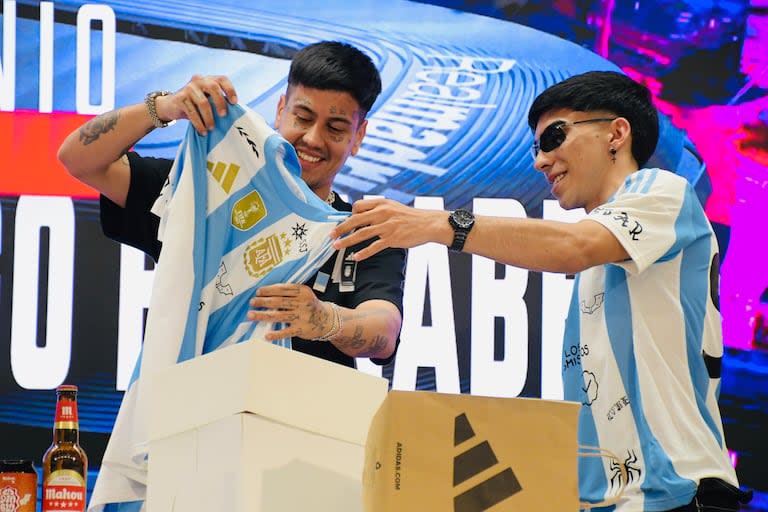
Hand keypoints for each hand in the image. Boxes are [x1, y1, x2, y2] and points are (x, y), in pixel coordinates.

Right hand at [154, 75, 237, 134]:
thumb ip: (219, 103)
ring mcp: (188, 88)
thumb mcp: (208, 101)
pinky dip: (199, 123)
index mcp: (209, 80)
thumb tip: (237, 115)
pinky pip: (192, 111)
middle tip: (223, 116)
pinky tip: (202, 132)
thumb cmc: (196, 106)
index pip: (222, 79)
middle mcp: (199, 80)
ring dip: (209, 118)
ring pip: (203, 102)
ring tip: (211, 129)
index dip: (230, 90)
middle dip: (220, 102)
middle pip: (213, 87)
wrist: (171, 106)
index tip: (234, 103)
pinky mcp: (180, 98)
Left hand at [247, 283, 331, 340]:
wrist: (327, 320)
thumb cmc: (310, 305)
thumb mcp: (304, 294)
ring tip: (251, 315)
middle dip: (263, 302)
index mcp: (303, 291)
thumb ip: (289, 293)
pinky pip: (286, 332)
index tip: (258, 292)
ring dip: (263, 315)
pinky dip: (276, 334)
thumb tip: (266, 295)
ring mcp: (302, 316)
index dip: (268, 290)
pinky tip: (267, 335)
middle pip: (278, 302)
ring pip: (278, 315)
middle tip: (252, 302)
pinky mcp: (301, 329)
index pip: (282, 289)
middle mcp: (303, 303)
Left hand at [330, 198, 449, 260]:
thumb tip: (361, 217)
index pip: (358, 206)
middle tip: (332, 234)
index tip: (345, 223)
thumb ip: (378, 210)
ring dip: (347, 241)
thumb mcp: (393, 207)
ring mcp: (387, 226)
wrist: (429, 223)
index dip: (350, 215)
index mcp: (382, 204)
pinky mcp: (393, 238)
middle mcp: (383, 213)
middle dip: (341, 228)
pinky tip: (356, 257)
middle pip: (356, 219)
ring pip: (362, 234)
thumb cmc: (410, 217)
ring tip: (337, 246)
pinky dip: (364, 252)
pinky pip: (375, 246)